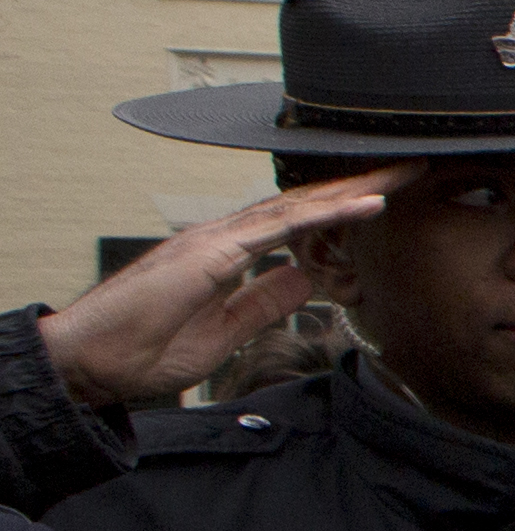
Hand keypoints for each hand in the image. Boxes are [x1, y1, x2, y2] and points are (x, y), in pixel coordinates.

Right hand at [36, 169, 410, 405]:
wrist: (90, 363)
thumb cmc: (143, 350)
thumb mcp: (224, 333)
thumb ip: (263, 304)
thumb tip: (302, 280)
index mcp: (226, 255)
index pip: (293, 224)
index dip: (338, 209)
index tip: (383, 198)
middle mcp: (223, 238)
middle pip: (301, 203)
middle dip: (355, 185)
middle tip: (406, 167)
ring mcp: (215, 241)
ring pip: (298, 205)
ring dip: (352, 188)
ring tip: (399, 173)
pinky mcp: (212, 254)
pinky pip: (281, 227)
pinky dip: (328, 213)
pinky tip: (365, 203)